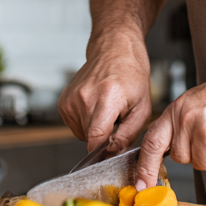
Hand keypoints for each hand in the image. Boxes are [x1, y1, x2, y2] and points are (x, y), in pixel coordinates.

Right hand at [58, 30, 153, 153]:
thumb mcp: (142, 107)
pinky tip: (95, 107)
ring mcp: (71, 98)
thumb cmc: (131, 75)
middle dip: (104, 138)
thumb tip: (113, 153)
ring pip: (81, 134)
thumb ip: (128, 134)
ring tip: (106, 110)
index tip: (109, 155)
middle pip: (90, 138)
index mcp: (108, 96)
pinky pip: (74, 125)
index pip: (96, 137)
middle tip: (116, 121)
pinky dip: (85, 122)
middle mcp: (85, 96)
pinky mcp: (63, 101)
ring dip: (94, 129)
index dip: (103, 152)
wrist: (114, 50)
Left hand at [135, 64, 205, 189]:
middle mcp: (187, 120)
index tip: (141, 185)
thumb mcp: (197, 101)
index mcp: (177, 109)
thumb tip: (170, 150)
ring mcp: (205, 131)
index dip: (145, 167)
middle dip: (198, 153)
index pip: (151, 142)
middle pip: (182, 158)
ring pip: (204, 164)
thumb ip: (181, 123)